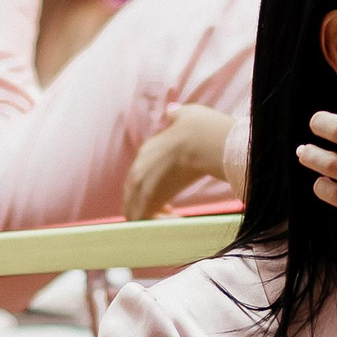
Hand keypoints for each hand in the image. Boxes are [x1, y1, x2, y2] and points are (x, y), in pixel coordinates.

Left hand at [124, 104, 236, 219]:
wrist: (205, 142)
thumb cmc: (201, 130)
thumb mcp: (186, 115)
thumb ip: (176, 116)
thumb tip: (172, 112)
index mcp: (146, 151)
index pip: (137, 177)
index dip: (150, 188)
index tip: (168, 194)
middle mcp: (138, 168)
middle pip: (131, 197)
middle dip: (147, 207)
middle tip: (169, 210)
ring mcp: (141, 185)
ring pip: (133, 211)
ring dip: (151, 218)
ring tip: (173, 217)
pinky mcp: (149, 200)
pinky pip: (143, 221)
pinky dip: (156, 224)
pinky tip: (176, 219)